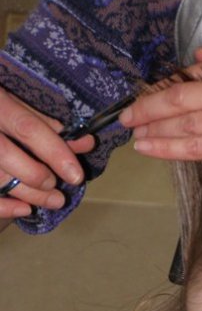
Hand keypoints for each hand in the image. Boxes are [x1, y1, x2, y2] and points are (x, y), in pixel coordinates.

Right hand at [0, 88, 92, 218]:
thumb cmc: (0, 103)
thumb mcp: (18, 101)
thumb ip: (47, 122)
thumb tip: (84, 142)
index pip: (26, 126)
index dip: (54, 151)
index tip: (76, 175)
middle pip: (3, 152)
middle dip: (35, 175)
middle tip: (57, 188)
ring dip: (27, 193)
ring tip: (54, 201)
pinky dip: (2, 206)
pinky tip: (24, 209)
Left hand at [120, 43, 201, 170]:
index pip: (199, 74)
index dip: (173, 85)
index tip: (158, 92)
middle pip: (181, 98)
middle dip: (148, 107)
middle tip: (126, 114)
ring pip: (184, 123)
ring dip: (153, 129)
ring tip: (132, 135)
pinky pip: (199, 146)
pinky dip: (171, 147)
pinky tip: (153, 148)